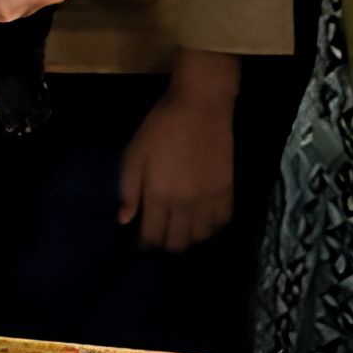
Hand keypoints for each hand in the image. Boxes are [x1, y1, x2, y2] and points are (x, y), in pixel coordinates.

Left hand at [120, 49, 236, 252]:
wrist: (200, 108)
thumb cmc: (161, 128)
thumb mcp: (135, 154)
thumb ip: (129, 189)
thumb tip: (125, 220)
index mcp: (158, 194)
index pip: (151, 234)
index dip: (144, 244)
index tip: (141, 243)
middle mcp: (185, 203)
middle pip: (176, 241)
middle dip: (164, 244)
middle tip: (159, 237)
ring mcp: (209, 199)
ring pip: (200, 236)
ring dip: (187, 238)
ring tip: (178, 230)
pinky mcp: (227, 191)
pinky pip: (221, 222)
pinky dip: (210, 227)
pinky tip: (201, 221)